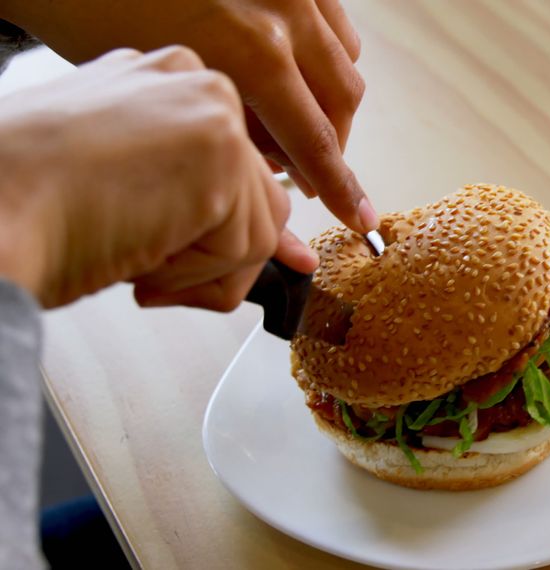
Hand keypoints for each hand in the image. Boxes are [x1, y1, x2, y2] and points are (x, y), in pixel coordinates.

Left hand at [0, 0, 377, 233]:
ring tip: (295, 117)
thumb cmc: (100, 14)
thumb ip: (235, 129)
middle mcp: (285, 13)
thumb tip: (276, 161)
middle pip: (342, 99)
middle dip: (333, 143)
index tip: (358, 215)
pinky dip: (324, 53)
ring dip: (329, 97)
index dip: (341, 186)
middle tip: (309, 174)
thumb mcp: (171, 92)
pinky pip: (334, 20)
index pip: (316, 140)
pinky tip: (293, 69)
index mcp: (254, 52)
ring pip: (347, 58)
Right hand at [0, 47, 316, 309]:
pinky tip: (139, 258)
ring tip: (134, 257)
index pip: (234, 166)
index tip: (176, 247)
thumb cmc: (28, 205)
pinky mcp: (221, 160)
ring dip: (198, 271)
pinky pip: (247, 253)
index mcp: (164, 81)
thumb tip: (289, 251)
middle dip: (207, 253)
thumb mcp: (126, 183)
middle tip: (141, 260)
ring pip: (259, 230)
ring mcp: (213, 115)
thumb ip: (201, 196)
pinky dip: (194, 280)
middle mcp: (195, 82)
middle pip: (259, 198)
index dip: (213, 225)